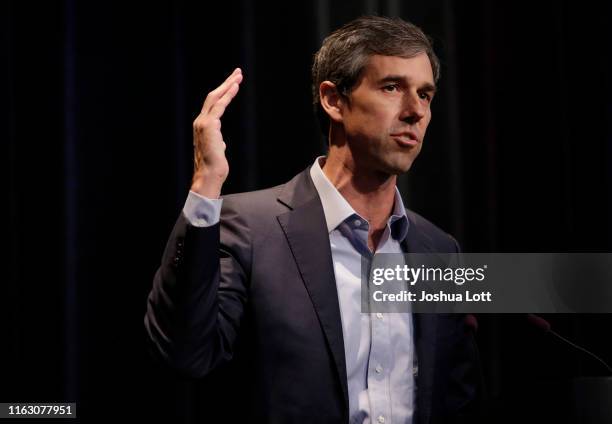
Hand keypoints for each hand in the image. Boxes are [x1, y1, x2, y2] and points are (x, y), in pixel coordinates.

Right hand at [190, 68, 242, 197]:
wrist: (209, 175)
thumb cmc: (214, 167)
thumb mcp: (217, 152)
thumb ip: (217, 143)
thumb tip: (221, 143)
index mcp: (202, 127)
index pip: (212, 105)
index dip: (223, 93)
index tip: (233, 84)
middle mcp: (200, 122)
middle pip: (213, 96)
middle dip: (226, 83)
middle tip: (238, 73)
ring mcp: (203, 122)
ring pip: (215, 97)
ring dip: (228, 85)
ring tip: (239, 76)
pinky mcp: (209, 125)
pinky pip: (220, 105)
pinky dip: (228, 94)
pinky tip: (235, 87)